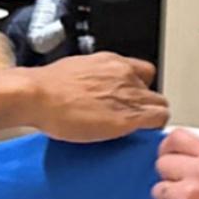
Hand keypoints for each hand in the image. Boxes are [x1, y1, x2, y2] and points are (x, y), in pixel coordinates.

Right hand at [0, 53, 167, 141]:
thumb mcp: (76, 71)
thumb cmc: (47, 87)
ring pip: (160, 106)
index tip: (133, 100)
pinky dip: (153, 129)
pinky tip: (142, 137)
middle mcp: (125, 75)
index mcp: (111, 62)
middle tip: (133, 119)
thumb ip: (93, 79)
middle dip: (146, 106)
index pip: (144, 72)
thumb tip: (92, 90)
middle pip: (154, 91)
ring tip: (137, 131)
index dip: (141, 89)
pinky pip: (157, 120)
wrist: (38, 95)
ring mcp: (129, 95)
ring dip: (152, 119)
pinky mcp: (128, 118)